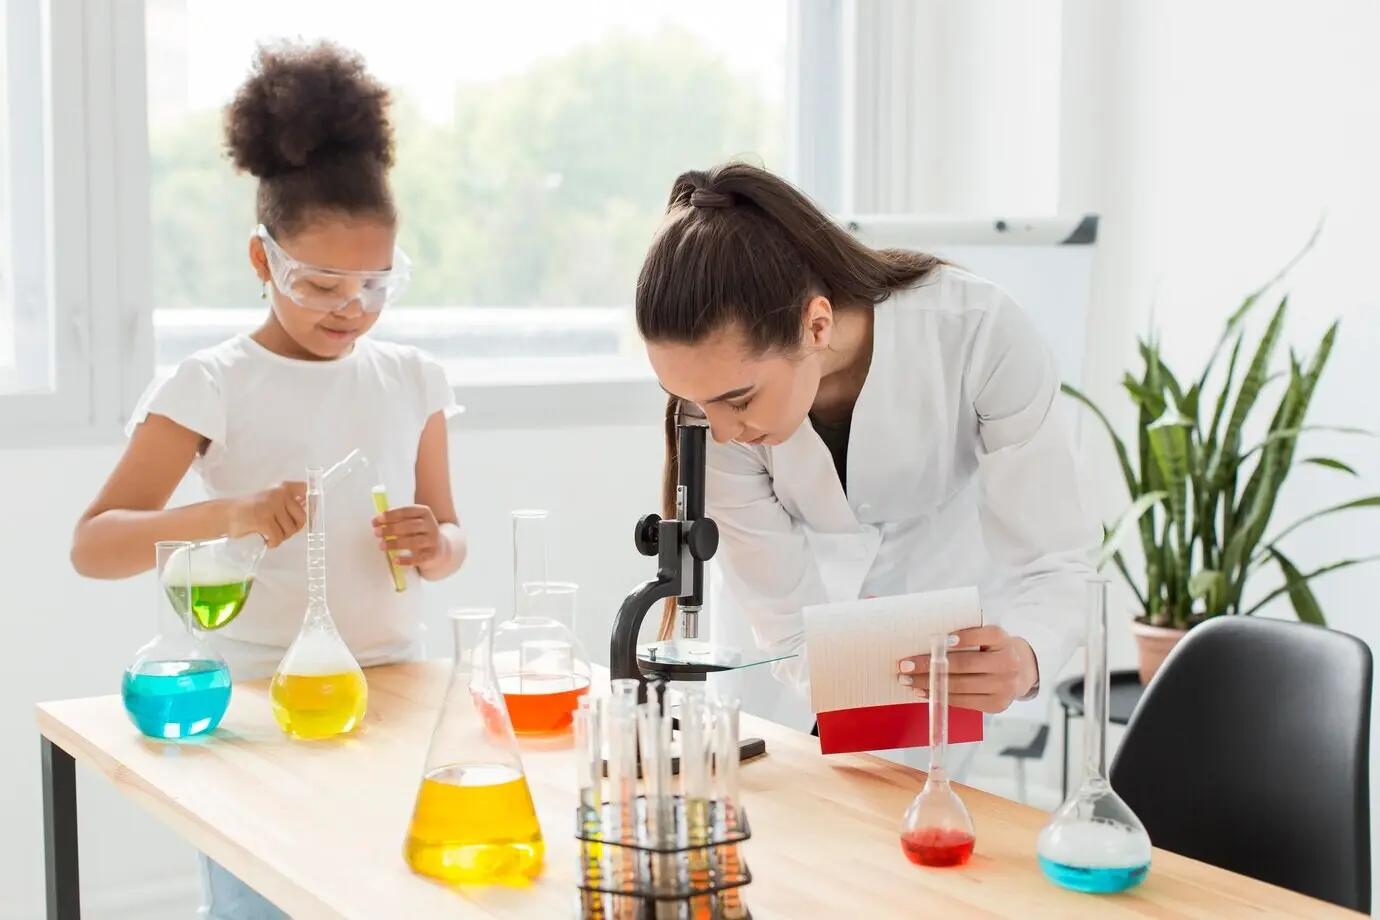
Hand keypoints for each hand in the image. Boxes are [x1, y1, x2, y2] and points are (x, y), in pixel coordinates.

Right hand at [227, 481, 306, 547]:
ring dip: (280, 537)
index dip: (311, 503)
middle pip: (302, 518)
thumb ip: (288, 504)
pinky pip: (277, 537)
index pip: (305, 489)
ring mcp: (271, 506)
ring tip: (268, 533)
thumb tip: (310, 511)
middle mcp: (279, 494)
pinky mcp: (263, 519)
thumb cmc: (249, 512)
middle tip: (280, 531)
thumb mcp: (270, 501)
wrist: (224, 515)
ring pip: (290, 530)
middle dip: (292, 529)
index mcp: (282, 489)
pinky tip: (264, 539)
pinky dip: (272, 543)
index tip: (310, 512)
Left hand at [373, 505, 444, 567]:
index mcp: (425, 512)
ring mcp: (432, 540)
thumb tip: (375, 521)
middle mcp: (431, 525)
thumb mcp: (412, 521)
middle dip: (392, 529)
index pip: (407, 511)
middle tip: (377, 532)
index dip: (392, 514)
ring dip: (395, 543)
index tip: (378, 519)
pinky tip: (394, 560)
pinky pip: (417, 558)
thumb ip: (395, 519)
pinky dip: (405, 560)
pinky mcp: (432, 555)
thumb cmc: (419, 531)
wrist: (440, 546)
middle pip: (411, 526)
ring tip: (381, 545)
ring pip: (413, 542)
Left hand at [897, 625, 1038, 713]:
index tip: (939, 639)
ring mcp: (1004, 686)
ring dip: (929, 683)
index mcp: (1003, 639)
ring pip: (960, 685)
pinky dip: (940, 696)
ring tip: (907, 679)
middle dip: (930, 664)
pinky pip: (963, 702)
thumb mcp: (986, 636)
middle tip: (905, 664)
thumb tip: (929, 629)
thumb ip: (967, 632)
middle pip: (964, 664)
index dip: (963, 637)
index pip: (983, 635)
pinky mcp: (996, 705)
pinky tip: (923, 691)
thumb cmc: (991, 650)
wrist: (1019, 672)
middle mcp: (1007, 663)